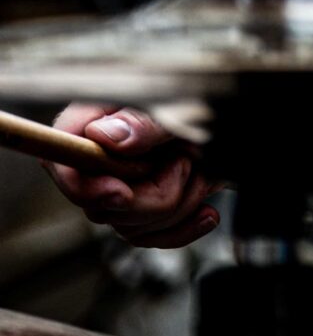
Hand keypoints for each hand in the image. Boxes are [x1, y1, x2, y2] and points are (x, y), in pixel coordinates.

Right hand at [44, 106, 219, 248]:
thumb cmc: (199, 97)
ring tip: (197, 169)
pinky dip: (182, 228)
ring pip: (127, 226)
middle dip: (153, 195)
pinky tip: (206, 213)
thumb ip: (144, 120)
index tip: (122, 192)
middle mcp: (99, 155)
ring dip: (176, 204)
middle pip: (100, 206)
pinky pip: (148, 237)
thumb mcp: (178, 101)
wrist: (229, 117)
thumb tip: (107, 135)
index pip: (60, 160)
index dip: (85, 186)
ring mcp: (118, 184)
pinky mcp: (140, 207)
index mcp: (95, 118)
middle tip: (184, 161)